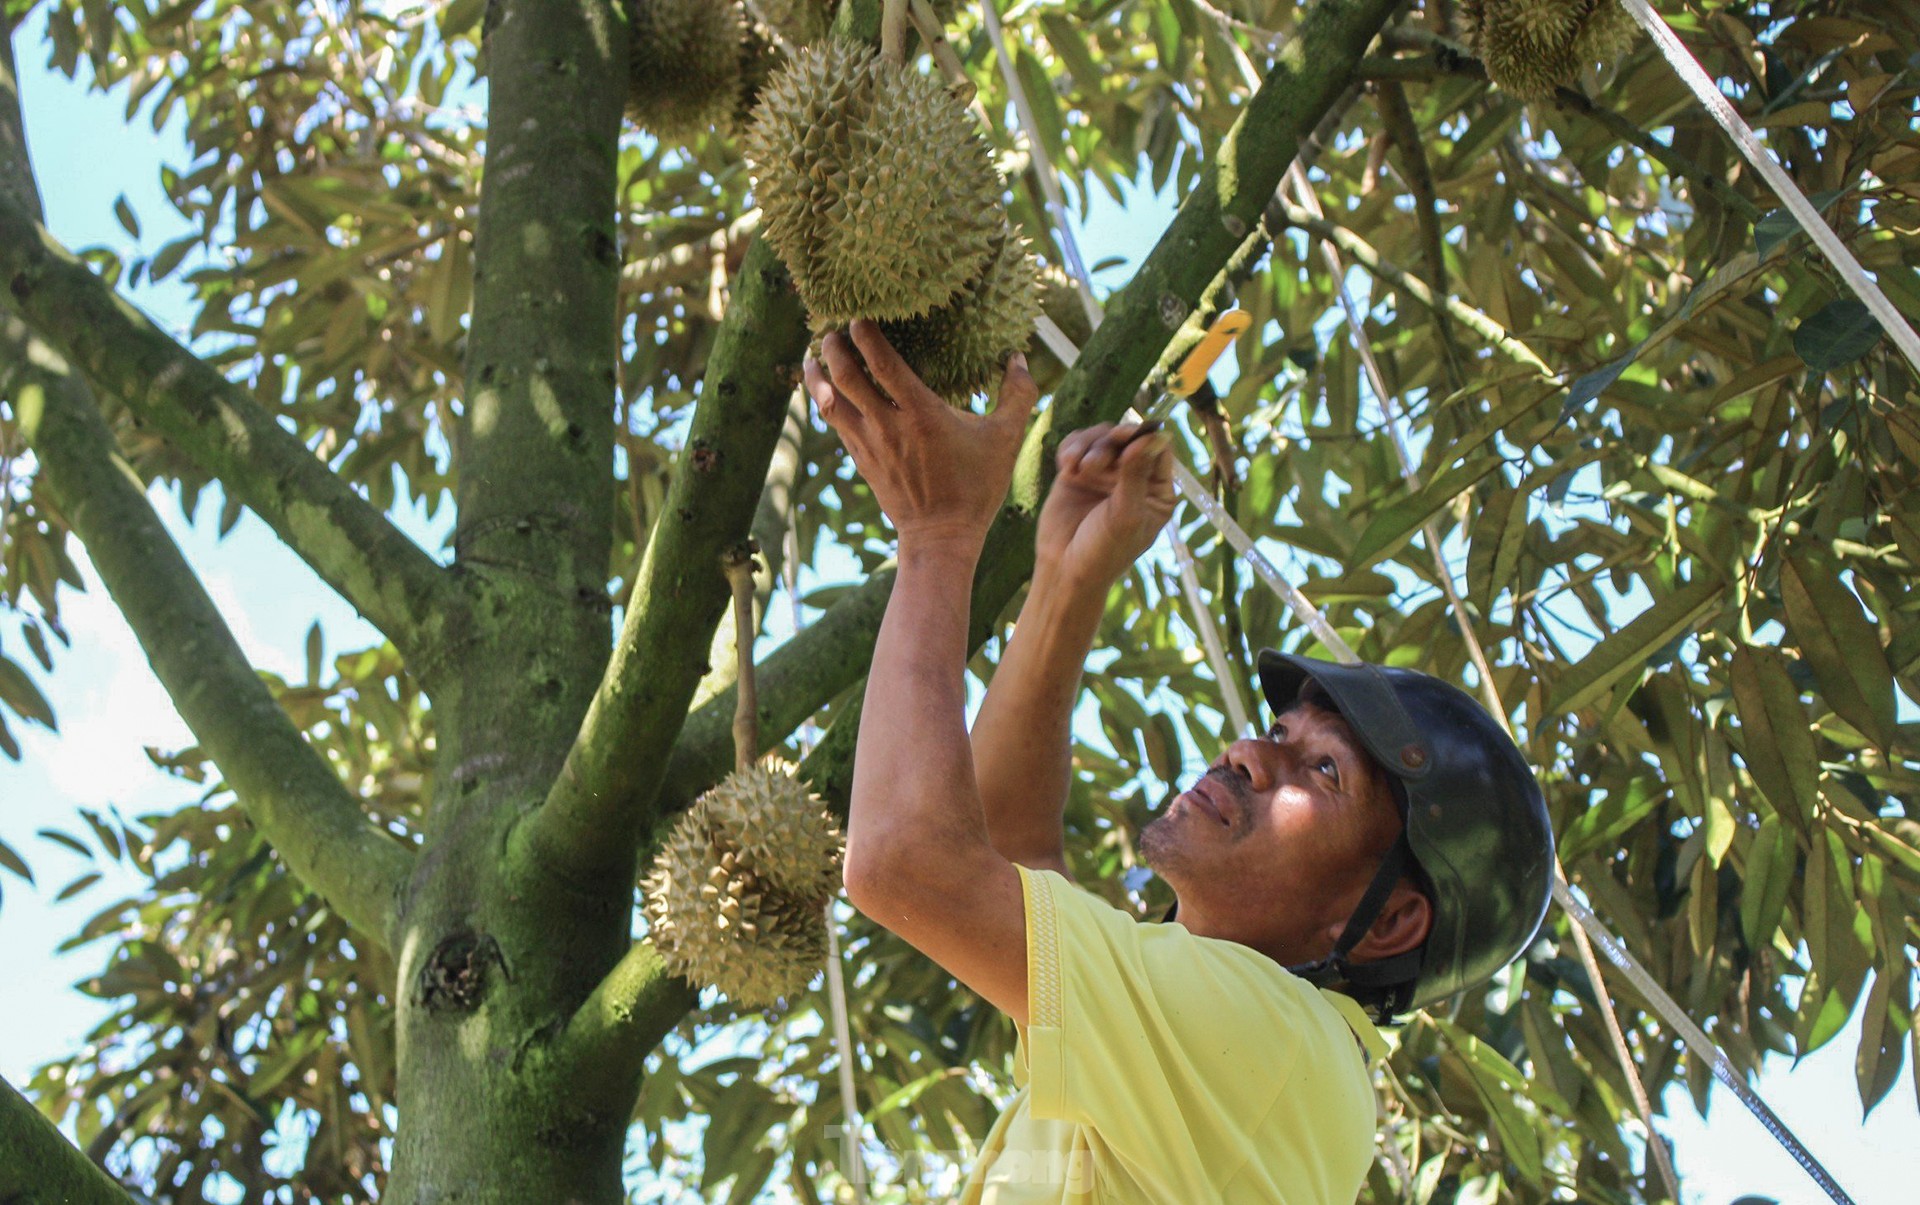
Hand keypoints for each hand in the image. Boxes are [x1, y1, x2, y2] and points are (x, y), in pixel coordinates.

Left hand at [804, 321, 1039, 553]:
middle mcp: (888, 426)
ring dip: (817, 375)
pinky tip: (823, 390)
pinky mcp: (861, 461)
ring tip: (812, 353)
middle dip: (834, 348)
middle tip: (832, 328)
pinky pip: (835, 424)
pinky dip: (825, 402)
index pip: (883, 364)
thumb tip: (1019, 355)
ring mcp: (869, 445)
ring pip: (830, 402)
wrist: (941, 537)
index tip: (858, 315)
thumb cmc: (976, 486)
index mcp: (921, 414)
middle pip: (846, 377)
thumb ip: (1017, 394)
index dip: (866, 336)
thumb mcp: (1006, 439)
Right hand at [1036, 422, 1175, 588]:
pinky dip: (1072, 448)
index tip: (1129, 437)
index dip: (1145, 436)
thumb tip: (1154, 436)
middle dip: (1114, 440)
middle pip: (1128, 438)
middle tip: (1108, 443)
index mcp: (1156, 490)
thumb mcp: (1125, 515)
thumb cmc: (1104, 552)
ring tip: (1081, 467)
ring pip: (1101, 437)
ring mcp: (1104, 474)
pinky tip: (1067, 465)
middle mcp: (1133, 477)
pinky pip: (1077, 445)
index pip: (1158, 450)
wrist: (1064, 570)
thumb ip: (1137, 475)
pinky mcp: (1077, 473)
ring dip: (1091, 445)